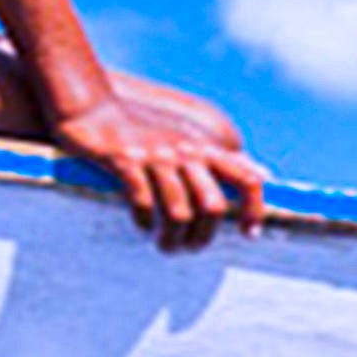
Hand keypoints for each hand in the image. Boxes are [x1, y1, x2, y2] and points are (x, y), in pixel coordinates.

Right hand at [56, 74, 270, 249]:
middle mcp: (186, 150)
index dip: (255, 210)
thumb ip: (223, 159)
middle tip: (190, 248)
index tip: (250, 234)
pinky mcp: (125, 161)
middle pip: (213, 206)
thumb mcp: (187, 138)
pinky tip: (142, 226)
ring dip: (173, 238)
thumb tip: (265, 174)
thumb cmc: (141, 130)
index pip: (247, 179)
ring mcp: (156, 155)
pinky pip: (143, 203)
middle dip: (204, 236)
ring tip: (166, 246)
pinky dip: (144, 222)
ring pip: (179, 212)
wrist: (90, 107)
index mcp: (204, 147)